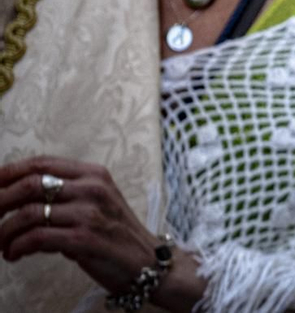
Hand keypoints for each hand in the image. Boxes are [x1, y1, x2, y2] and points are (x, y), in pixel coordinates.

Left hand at [0, 157, 173, 294]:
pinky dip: (17, 247)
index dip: (8, 173)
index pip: (41, 164)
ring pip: (28, 213)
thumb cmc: (114, 235)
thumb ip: (64, 196)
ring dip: (4, 231)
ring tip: (1, 244)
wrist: (148, 262)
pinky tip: (14, 254)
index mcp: (94, 174)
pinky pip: (36, 238)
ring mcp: (90, 213)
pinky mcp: (85, 239)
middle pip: (30, 185)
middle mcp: (92, 188)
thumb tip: (15, 197)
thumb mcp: (94, 204)